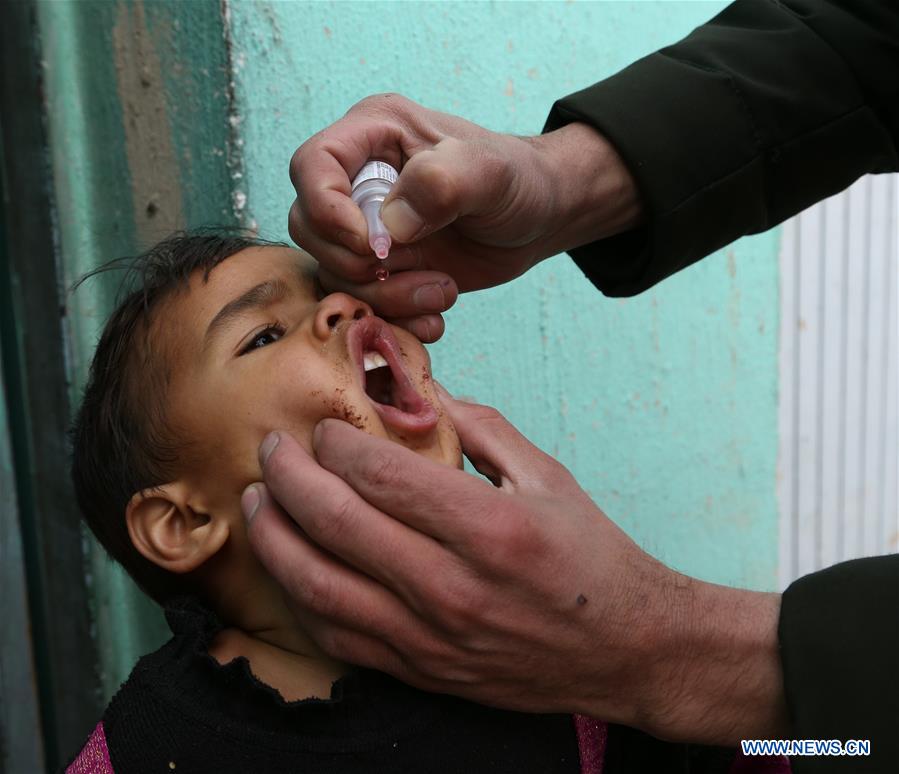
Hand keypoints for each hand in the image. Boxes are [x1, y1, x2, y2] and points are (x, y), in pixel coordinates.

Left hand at [245, 389, 787, 743]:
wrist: (625, 649)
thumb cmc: (592, 558)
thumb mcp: (549, 478)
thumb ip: (484, 430)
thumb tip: (425, 392)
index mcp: (488, 527)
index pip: (381, 474)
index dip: (335, 444)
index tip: (322, 428)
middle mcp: (452, 586)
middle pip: (337, 523)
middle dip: (289, 478)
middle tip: (272, 451)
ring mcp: (432, 637)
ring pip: (321, 587)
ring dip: (274, 540)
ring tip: (258, 504)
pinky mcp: (423, 670)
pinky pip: (339, 637)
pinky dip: (301, 599)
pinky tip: (288, 567)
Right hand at [288, 93, 641, 341]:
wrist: (539, 219)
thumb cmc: (517, 180)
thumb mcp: (490, 172)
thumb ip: (441, 183)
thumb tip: (390, 225)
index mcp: (372, 137)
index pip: (311, 166)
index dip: (328, 211)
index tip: (374, 244)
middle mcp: (358, 181)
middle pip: (311, 230)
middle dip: (359, 266)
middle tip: (422, 272)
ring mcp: (366, 229)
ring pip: (334, 275)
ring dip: (386, 299)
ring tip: (443, 292)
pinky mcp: (381, 269)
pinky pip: (361, 303)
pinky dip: (395, 320)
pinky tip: (435, 316)